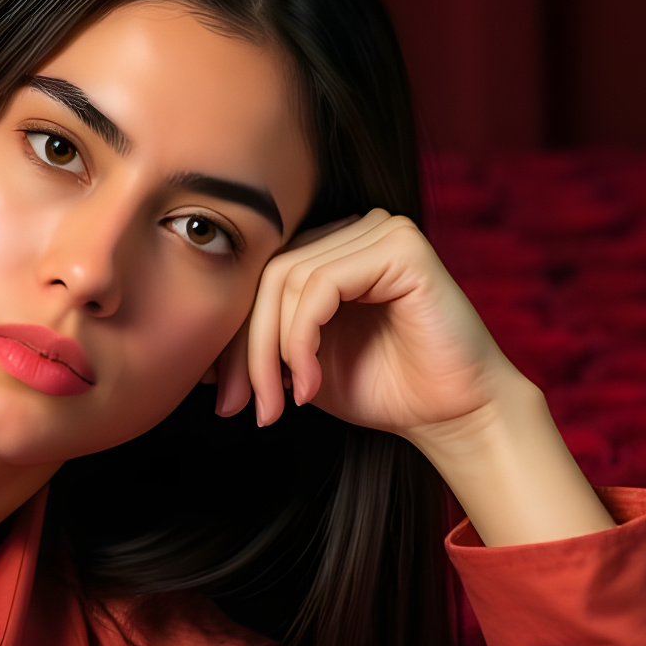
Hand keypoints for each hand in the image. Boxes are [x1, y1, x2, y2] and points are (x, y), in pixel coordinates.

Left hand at [209, 209, 613, 546]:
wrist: (451, 415)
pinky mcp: (400, 245)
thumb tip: (193, 356)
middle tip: (245, 407)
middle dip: (245, 350)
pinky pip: (320, 285)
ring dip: (272, 353)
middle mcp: (352, 230)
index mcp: (327, 250)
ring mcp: (378, 231)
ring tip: (280, 402)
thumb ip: (256, 346)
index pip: (256, 280)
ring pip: (286, 281)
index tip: (226, 400)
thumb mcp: (298, 366)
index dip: (233, 340)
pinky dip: (300, 340)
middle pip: (265, 278)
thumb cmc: (382, 389)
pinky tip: (309, 383)